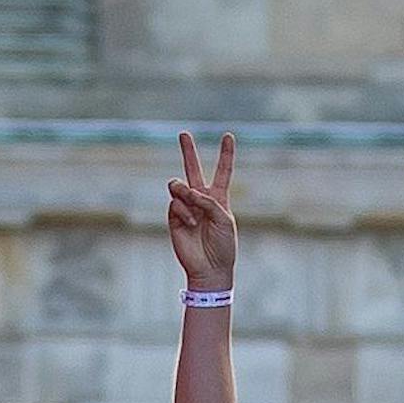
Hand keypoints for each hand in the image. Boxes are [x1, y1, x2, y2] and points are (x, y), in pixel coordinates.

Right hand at [168, 131, 238, 288]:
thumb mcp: (224, 220)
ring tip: (192, 206)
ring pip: (178, 185)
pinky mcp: (174, 216)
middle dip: (188, 152)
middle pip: (193, 170)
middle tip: (184, 134)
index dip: (225, 155)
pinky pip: (175, 202)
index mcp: (219, 199)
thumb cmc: (223, 246)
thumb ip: (209, 201)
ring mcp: (187, 207)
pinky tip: (191, 223)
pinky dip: (183, 211)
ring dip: (185, 191)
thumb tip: (187, 192)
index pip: (222, 172)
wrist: (210, 268)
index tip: (228, 137)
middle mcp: (201, 200)